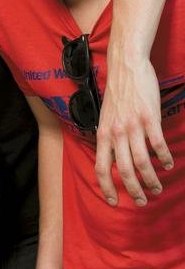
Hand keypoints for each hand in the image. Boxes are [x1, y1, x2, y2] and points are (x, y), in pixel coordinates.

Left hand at [96, 56, 172, 206]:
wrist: (126, 67)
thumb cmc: (117, 93)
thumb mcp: (105, 118)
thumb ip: (108, 137)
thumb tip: (113, 157)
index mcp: (103, 134)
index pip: (100, 168)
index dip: (106, 187)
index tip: (114, 202)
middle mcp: (116, 133)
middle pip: (124, 170)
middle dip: (133, 190)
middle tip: (142, 201)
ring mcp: (133, 126)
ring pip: (142, 162)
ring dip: (151, 179)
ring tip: (157, 188)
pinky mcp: (148, 118)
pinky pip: (157, 144)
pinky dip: (163, 158)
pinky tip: (168, 165)